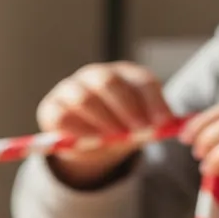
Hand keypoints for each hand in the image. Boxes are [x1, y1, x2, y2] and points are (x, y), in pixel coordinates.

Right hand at [37, 62, 174, 187]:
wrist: (90, 143)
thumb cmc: (120, 129)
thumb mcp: (140, 126)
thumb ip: (152, 125)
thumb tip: (168, 126)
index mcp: (124, 74)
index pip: (141, 81)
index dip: (153, 102)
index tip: (162, 124)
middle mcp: (95, 75)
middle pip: (109, 83)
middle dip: (127, 109)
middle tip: (138, 131)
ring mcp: (70, 88)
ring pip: (84, 98)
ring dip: (103, 121)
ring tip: (114, 138)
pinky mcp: (50, 107)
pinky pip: (62, 116)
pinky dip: (78, 130)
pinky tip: (92, 141)